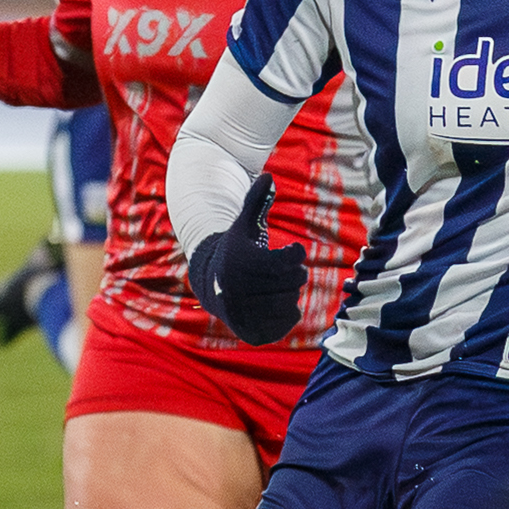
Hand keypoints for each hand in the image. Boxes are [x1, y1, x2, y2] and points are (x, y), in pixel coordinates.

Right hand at [186, 172, 308, 345]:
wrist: (213, 286)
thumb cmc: (236, 251)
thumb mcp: (243, 225)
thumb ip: (255, 201)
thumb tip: (268, 176)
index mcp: (242, 262)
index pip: (292, 258)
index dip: (295, 253)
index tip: (289, 252)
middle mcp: (239, 290)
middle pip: (296, 281)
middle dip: (294, 274)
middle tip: (281, 272)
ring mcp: (245, 314)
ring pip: (293, 301)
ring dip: (290, 293)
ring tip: (273, 288)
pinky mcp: (252, 333)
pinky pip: (290, 321)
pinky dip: (288, 313)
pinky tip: (273, 304)